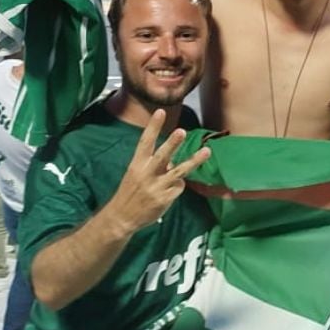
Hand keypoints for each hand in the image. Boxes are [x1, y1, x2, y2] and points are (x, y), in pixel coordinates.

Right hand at [106, 110, 211, 234]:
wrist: (122, 217)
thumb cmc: (131, 191)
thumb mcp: (136, 173)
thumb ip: (154, 164)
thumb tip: (172, 160)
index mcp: (136, 164)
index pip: (145, 142)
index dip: (153, 127)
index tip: (160, 112)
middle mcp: (146, 174)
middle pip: (162, 156)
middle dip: (172, 144)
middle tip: (182, 131)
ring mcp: (156, 187)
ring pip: (179, 172)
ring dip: (194, 161)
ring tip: (207, 151)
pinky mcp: (165, 199)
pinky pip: (179, 187)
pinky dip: (178, 185)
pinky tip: (170, 189)